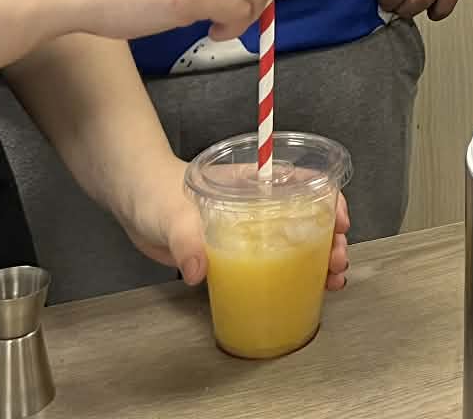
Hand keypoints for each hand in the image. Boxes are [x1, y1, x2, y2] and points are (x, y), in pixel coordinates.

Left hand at [117, 158, 351, 290]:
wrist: (132, 200)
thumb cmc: (157, 191)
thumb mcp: (174, 213)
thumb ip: (186, 240)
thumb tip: (199, 272)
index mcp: (254, 182)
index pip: (304, 184)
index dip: (329, 201)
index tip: (341, 223)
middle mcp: (258, 205)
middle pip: (307, 217)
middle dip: (330, 239)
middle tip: (338, 261)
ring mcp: (248, 229)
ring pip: (295, 241)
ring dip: (319, 259)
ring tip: (333, 280)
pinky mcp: (234, 252)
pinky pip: (270, 262)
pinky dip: (292, 274)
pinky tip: (307, 290)